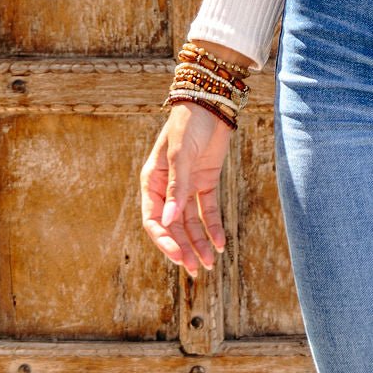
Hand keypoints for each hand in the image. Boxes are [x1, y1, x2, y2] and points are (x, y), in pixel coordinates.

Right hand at [140, 103, 232, 276]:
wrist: (213, 102)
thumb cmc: (189, 123)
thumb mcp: (180, 154)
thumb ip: (176, 187)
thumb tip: (168, 221)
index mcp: (152, 181)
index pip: (153, 220)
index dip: (164, 241)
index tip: (179, 257)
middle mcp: (167, 187)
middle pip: (173, 226)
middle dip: (184, 249)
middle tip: (195, 270)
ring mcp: (187, 186)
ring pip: (190, 222)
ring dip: (198, 243)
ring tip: (208, 265)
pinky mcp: (206, 182)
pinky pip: (207, 210)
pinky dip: (213, 227)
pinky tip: (220, 244)